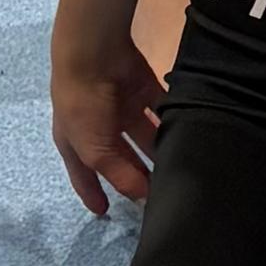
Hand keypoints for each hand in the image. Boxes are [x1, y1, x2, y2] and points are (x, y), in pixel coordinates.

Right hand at [51, 38, 163, 220]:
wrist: (94, 52)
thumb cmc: (84, 106)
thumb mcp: (95, 150)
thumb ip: (120, 175)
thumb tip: (143, 199)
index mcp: (76, 142)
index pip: (84, 175)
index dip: (93, 193)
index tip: (104, 213)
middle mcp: (98, 126)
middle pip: (121, 157)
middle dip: (137, 175)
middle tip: (160, 194)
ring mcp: (121, 106)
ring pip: (144, 135)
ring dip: (158, 149)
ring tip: (180, 168)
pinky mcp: (143, 88)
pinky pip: (160, 108)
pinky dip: (172, 119)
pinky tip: (189, 135)